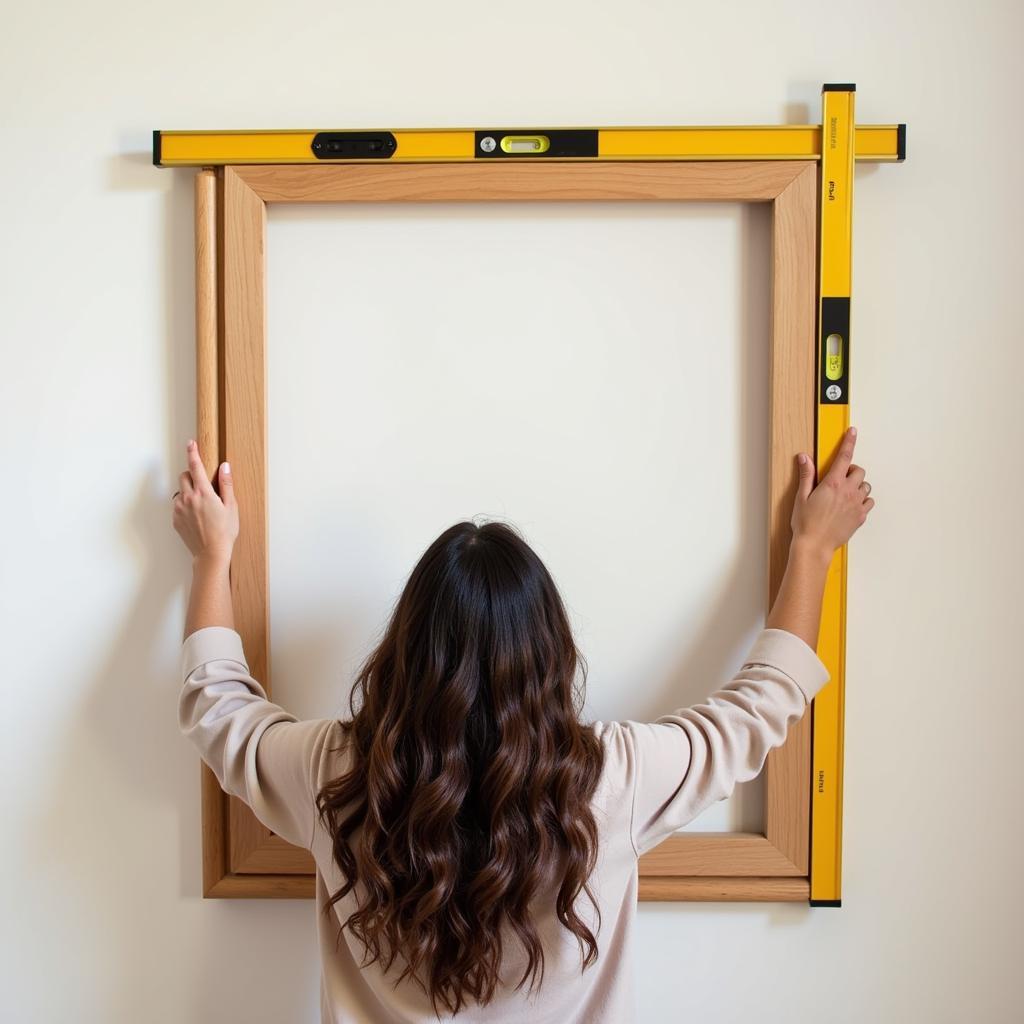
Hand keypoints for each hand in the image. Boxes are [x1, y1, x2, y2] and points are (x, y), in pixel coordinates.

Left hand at [172, 440, 238, 563]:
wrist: (211, 554)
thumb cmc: (225, 531)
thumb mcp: (231, 506)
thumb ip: (226, 484)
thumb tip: (225, 467)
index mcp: (203, 493)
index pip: (195, 466)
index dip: (193, 452)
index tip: (191, 443)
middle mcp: (188, 498)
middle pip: (184, 476)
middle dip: (192, 475)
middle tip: (204, 485)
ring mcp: (179, 509)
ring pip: (180, 491)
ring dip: (188, 492)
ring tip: (202, 506)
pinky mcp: (175, 519)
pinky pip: (177, 505)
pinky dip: (185, 505)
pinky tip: (197, 516)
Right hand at [792, 427, 874, 560]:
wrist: (814, 546)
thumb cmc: (806, 523)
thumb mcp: (801, 496)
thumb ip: (806, 475)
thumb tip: (804, 458)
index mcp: (833, 484)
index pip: (844, 456)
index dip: (849, 441)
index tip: (852, 432)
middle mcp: (848, 492)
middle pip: (859, 471)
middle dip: (851, 470)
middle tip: (840, 478)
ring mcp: (856, 505)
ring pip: (866, 486)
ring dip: (858, 485)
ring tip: (845, 492)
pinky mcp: (860, 517)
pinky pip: (869, 502)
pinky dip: (863, 500)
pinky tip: (851, 504)